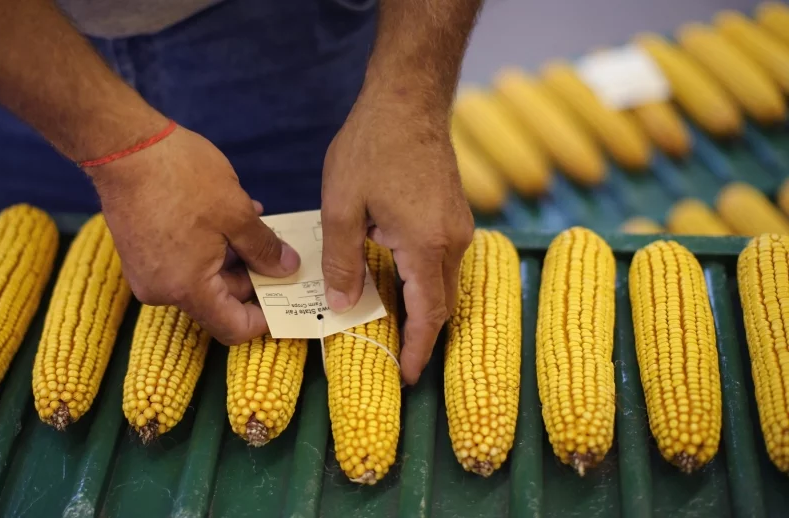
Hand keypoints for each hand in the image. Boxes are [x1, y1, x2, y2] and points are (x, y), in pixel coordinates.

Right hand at [86, 121, 300, 344]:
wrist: (122, 146)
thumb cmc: (179, 177)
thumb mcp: (236, 213)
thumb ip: (264, 249)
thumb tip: (286, 268)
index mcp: (187, 289)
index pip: (232, 329)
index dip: (263, 318)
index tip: (285, 297)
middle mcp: (162, 290)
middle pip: (218, 301)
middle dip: (251, 277)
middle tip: (276, 248)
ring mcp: (146, 272)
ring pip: (202, 278)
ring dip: (232, 255)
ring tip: (254, 221)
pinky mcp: (139, 252)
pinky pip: (182, 261)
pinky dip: (208, 246)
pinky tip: (227, 214)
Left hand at [321, 99, 473, 384]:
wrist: (408, 101)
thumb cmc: (371, 148)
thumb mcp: (342, 207)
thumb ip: (342, 261)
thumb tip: (343, 305)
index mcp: (426, 245)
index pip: (428, 315)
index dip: (417, 350)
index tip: (406, 376)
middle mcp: (452, 242)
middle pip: (442, 304)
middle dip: (420, 335)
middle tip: (392, 356)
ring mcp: (458, 226)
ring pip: (444, 283)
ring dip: (421, 307)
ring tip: (389, 323)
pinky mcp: (454, 214)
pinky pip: (442, 261)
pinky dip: (422, 281)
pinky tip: (394, 280)